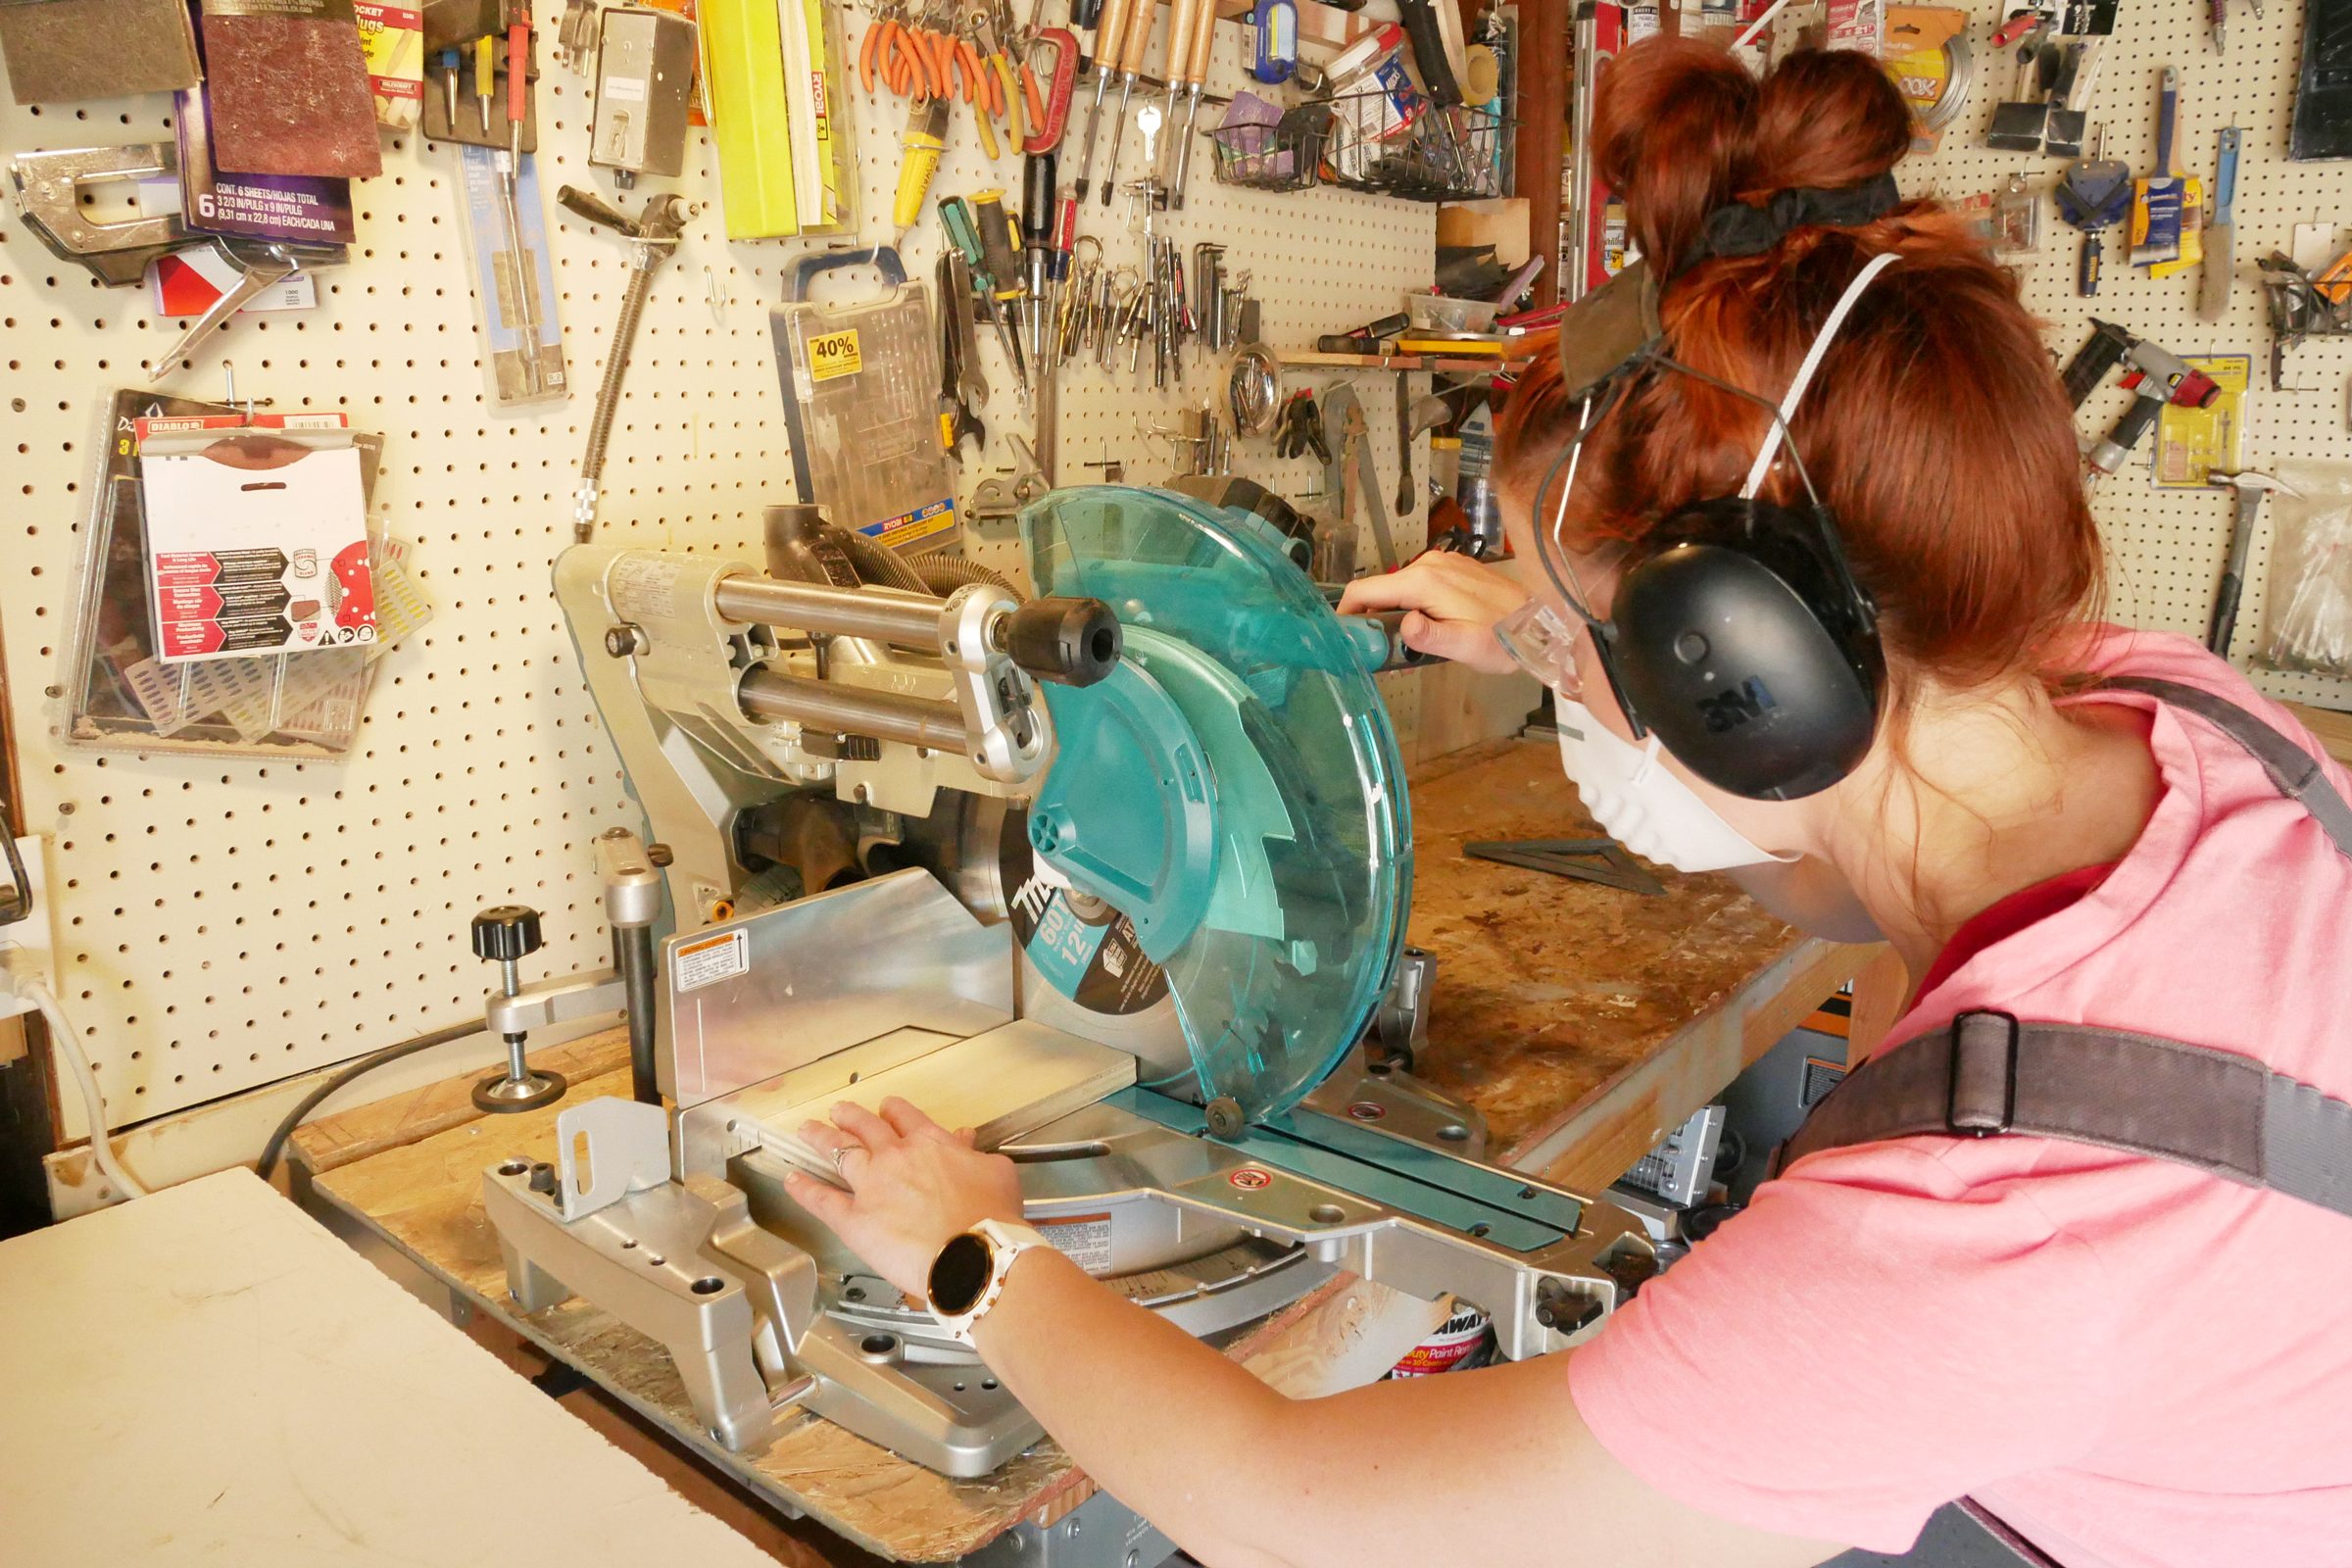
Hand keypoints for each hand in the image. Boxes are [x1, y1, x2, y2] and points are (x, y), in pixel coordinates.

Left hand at [785, 1098, 1024, 1300]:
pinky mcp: (854, 1220)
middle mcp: (895, 1157)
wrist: (974, 1255)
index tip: (887, 1109)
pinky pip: (823, 1200)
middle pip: (865, 1127)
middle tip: (839, 1111)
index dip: (893, 1110)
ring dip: (821, 1138)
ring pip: (838, 1152)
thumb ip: (976, 1154)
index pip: (905, 1117)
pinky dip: (804, 1189)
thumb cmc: (991, 1218)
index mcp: (930, 1144)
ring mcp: (871, 1186)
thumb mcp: (997, 1172)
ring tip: (807, 1130)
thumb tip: (969, 1143)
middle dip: (850, 1116)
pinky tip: (792, 1181)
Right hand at [1336, 554, 1528, 674]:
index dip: (1345, 613)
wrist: (1541, 620)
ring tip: (1400, 643)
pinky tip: (1423, 626)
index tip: (1341, 637)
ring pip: (1398, 587)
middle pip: (1380, 589)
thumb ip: (1430, 636)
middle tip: (1373, 649)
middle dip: (1370, 616)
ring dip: (1391, 612)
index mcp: (1424, 581)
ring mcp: (1440, 562)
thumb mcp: (1465, 645)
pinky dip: (1410, 604)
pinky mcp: (1451, 568)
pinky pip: (1417, 584)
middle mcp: (1428, 564)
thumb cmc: (1504, 638)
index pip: (1364, 590)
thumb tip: (1403, 624)